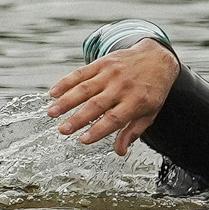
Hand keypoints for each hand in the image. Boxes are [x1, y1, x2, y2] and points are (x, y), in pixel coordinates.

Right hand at [48, 39, 177, 155]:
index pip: (114, 119)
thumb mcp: (150, 113)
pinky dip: (66, 82)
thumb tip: (119, 152)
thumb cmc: (152, 90)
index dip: (98, 130)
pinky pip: (81, 73)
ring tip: (52, 113)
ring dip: (66, 101)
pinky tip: (53, 92)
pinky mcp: (102, 64)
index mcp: (136, 101)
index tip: (83, 140)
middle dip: (77, 119)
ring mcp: (110, 74)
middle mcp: (122, 87)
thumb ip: (133, 131)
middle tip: (62, 130)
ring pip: (84, 88)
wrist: (157, 57)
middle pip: (96, 105)